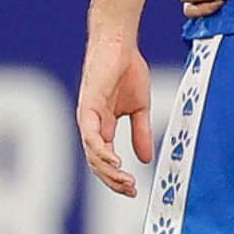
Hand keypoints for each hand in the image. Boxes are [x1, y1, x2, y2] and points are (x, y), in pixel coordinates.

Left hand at [77, 30, 155, 199]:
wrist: (121, 43)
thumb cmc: (127, 70)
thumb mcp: (140, 108)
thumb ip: (140, 132)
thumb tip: (145, 159)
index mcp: (103, 127)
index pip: (106, 160)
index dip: (117, 178)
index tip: (133, 190)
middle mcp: (92, 126)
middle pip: (97, 163)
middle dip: (113, 180)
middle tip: (130, 190)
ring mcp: (88, 117)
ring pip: (92, 153)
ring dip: (108, 170)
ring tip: (124, 180)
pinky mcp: (88, 106)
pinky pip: (90, 135)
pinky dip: (101, 151)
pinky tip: (115, 161)